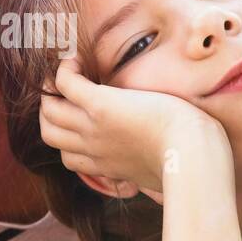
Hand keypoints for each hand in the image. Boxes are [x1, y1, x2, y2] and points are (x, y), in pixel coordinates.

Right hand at [41, 56, 226, 200]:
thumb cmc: (187, 162)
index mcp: (107, 165)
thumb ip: (151, 174)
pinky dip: (65, 69)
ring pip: (49, 109)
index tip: (84, 116)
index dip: (70, 137)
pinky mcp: (100, 105)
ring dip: (53, 87)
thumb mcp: (162, 175)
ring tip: (71, 70)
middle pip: (49, 132)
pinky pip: (64, 83)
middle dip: (53, 110)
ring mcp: (92, 127)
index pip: (69, 157)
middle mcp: (93, 148)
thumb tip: (157, 181)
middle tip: (70, 89)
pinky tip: (76, 60)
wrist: (192, 156)